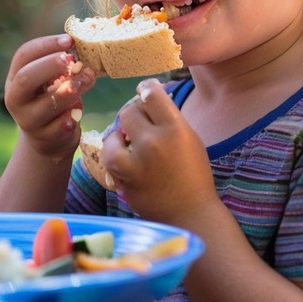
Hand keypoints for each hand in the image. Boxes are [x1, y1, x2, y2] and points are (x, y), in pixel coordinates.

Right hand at [2, 33, 96, 160]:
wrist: (48, 138)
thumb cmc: (52, 99)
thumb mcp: (50, 81)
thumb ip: (61, 66)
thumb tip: (84, 48)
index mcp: (15, 78)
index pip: (24, 55)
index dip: (46, 44)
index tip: (70, 40)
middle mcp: (15, 98)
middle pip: (26, 78)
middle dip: (51, 65)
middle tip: (73, 60)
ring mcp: (27, 120)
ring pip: (47, 103)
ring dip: (71, 89)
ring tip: (88, 78)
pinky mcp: (43, 137)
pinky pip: (60, 125)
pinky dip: (72, 116)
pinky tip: (78, 111)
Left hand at [101, 79, 215, 223]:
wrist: (190, 213)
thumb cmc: (193, 174)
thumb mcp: (189, 139)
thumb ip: (169, 119)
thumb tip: (148, 96)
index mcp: (176, 129)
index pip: (152, 95)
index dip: (146, 88)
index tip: (144, 90)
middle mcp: (154, 142)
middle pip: (129, 111)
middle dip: (134, 115)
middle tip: (141, 124)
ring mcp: (135, 161)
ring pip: (114, 133)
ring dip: (120, 135)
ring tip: (130, 142)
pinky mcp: (122, 178)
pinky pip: (109, 155)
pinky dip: (114, 153)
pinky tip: (124, 156)